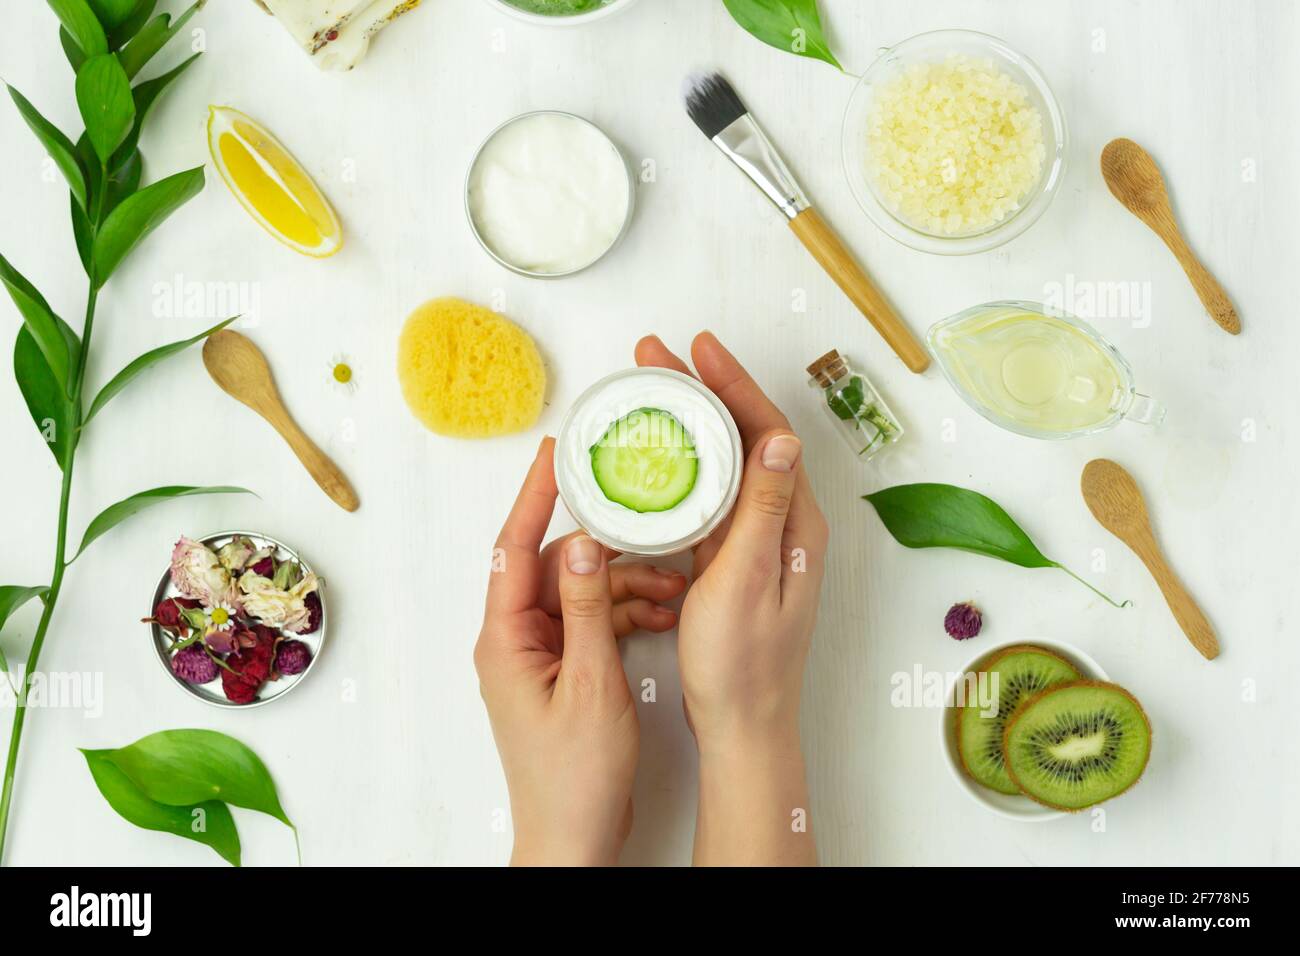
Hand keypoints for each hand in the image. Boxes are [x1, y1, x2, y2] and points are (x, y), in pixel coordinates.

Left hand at [474, 438, 686, 865]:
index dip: (535, 495)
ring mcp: (539, 656)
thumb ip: (587, 609)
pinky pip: (592, 622)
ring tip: (673, 586)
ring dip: (624, 585)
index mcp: (505, 639)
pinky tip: (662, 613)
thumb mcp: (590, 684)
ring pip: (579, 593)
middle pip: (552, 566)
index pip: (514, 548)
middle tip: (644, 519)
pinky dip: (624, 614)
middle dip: (604, 547)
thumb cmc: (572, 777)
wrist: (575, 837)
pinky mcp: (563, 671)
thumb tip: (580, 543)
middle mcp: (515, 640)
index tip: (556, 452)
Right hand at [636, 332, 828, 865]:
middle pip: (744, 438)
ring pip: (725, 463)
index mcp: (795, 521)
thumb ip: (765, 509)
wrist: (743, 724)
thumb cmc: (742, 663)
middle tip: (658, 357)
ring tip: (652, 393)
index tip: (697, 348)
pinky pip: (711, 497)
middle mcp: (783, 522)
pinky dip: (685, 468)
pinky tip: (657, 459)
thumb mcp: (748, 580)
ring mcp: (758, 540)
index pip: (766, 432)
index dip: (731, 384)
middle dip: (704, 391)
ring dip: (692, 425)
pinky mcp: (734, 558)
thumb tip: (781, 437)